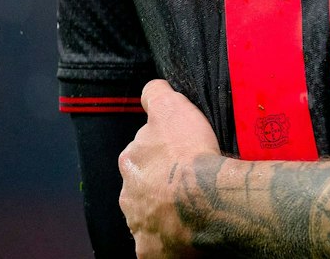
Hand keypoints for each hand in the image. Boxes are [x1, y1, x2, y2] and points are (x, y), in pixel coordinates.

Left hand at [119, 79, 219, 257]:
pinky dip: (169, 239)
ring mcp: (138, 223)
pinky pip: (158, 244)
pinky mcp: (151, 249)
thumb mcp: (172, 108)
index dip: (159, 153)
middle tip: (186, 181)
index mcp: (131, 161)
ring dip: (164, 211)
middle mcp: (128, 194)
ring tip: (191, 208)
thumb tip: (151, 87)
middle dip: (157, 185)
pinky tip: (186, 233)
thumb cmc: (187, 154)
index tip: (177, 154)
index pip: (139, 154)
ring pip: (149, 215)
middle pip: (142, 186)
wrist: (201, 200)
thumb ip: (157, 95)